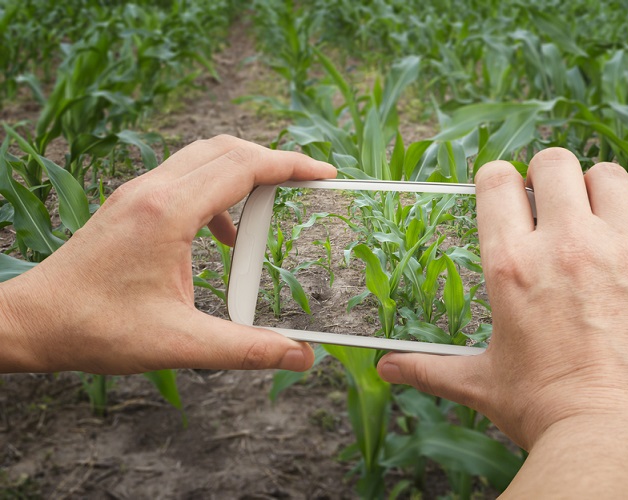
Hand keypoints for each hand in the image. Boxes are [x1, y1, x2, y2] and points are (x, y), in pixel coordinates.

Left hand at [0, 135, 335, 373]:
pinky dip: (218, 191)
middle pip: (228, 149)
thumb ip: (245, 349)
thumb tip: (299, 356)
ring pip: (204, 156)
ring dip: (244, 171)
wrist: (33, 321)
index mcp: (168, 212)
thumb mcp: (178, 343)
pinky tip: (223, 236)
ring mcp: (138, 192)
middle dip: (275, 161)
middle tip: (308, 183)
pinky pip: (185, 177)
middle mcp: (152, 190)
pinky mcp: (131, 203)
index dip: (291, 166)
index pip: (244, 167)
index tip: (325, 174)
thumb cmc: (95, 328)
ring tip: (272, 205)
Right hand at [377, 148, 627, 495]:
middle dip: (549, 176)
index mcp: (511, 265)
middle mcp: (565, 244)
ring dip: (600, 194)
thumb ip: (431, 368)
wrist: (618, 442)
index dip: (499, 180)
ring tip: (598, 226)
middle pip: (556, 162)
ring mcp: (624, 250)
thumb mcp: (483, 384)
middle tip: (553, 205)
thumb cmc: (545, 413)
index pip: (497, 180)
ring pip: (611, 178)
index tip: (508, 194)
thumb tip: (386, 369)